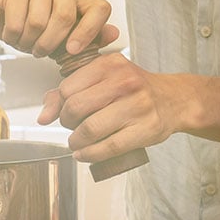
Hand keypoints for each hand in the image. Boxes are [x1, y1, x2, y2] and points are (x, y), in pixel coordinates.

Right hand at [0, 0, 117, 56]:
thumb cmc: (31, 20)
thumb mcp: (63, 35)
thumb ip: (89, 37)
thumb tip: (114, 33)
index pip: (100, 9)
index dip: (89, 32)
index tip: (72, 50)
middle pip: (66, 17)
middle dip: (49, 44)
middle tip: (39, 52)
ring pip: (39, 21)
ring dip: (28, 41)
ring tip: (24, 40)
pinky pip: (17, 21)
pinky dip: (12, 36)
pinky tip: (12, 33)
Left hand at [38, 52, 176, 160]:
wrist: (175, 99)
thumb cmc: (136, 89)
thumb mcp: (106, 77)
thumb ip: (71, 89)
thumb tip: (44, 115)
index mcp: (111, 64)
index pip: (67, 88)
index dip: (60, 105)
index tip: (66, 112)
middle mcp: (125, 82)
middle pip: (75, 108)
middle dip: (66, 123)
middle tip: (72, 128)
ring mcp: (137, 106)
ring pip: (90, 129)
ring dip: (76, 142)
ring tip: (78, 142)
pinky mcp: (145, 129)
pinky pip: (108, 147)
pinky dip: (90, 155)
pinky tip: (85, 154)